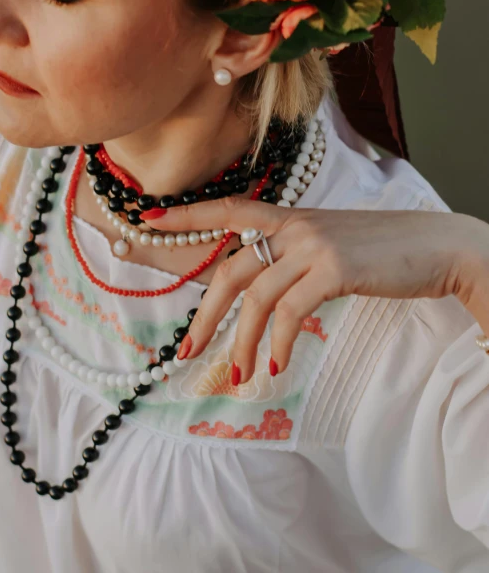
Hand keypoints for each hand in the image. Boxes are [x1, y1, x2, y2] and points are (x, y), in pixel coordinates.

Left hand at [151, 199, 488, 383]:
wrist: (437, 247)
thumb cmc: (385, 251)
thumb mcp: (332, 245)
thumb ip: (296, 259)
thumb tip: (266, 296)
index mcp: (292, 218)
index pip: (229, 209)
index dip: (188, 215)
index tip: (148, 219)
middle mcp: (296, 227)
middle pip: (232, 270)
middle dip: (206, 315)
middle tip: (187, 351)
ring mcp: (314, 245)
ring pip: (257, 298)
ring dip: (245, 343)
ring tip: (242, 376)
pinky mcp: (334, 268)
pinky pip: (290, 311)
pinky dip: (279, 341)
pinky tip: (279, 365)